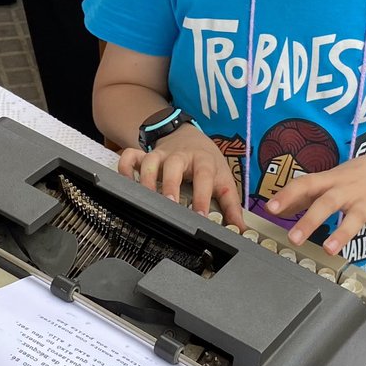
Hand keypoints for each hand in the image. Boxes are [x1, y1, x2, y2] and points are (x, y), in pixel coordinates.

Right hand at [118, 126, 245, 229]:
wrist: (189, 135)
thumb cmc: (206, 160)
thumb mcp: (223, 178)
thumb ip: (231, 205)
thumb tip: (240, 230)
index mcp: (203, 161)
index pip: (204, 177)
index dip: (202, 196)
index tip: (200, 216)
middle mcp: (181, 156)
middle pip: (174, 166)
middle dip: (169, 185)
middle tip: (169, 205)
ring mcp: (161, 155)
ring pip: (149, 162)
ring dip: (146, 180)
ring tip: (146, 200)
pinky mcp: (146, 155)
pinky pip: (130, 156)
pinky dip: (125, 168)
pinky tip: (126, 183)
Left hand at [265, 153, 365, 270]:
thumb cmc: (352, 178)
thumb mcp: (327, 181)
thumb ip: (302, 196)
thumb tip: (276, 209)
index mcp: (329, 181)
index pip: (305, 184)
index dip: (287, 195)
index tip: (271, 208)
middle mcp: (347, 191)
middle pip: (327, 203)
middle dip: (310, 220)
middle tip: (294, 238)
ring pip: (355, 218)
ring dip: (342, 234)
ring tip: (329, 250)